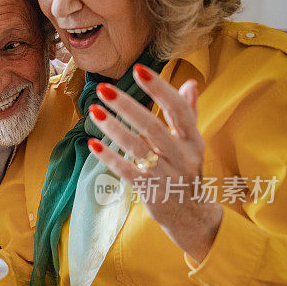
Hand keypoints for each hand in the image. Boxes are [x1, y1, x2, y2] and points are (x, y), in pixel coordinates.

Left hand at [87, 63, 222, 263]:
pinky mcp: (151, 191)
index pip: (178, 109)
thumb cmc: (187, 171)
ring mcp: (167, 175)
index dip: (159, 88)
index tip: (139, 69)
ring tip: (93, 111)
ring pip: (138, 148)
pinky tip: (93, 144)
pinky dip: (110, 158)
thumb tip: (190, 83)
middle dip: (127, 106)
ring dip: (114, 128)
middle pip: (153, 126)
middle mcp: (183, 156)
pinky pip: (128, 172)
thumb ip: (190, 113)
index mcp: (193, 139)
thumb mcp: (193, 143)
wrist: (192, 216)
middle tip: (104, 88)